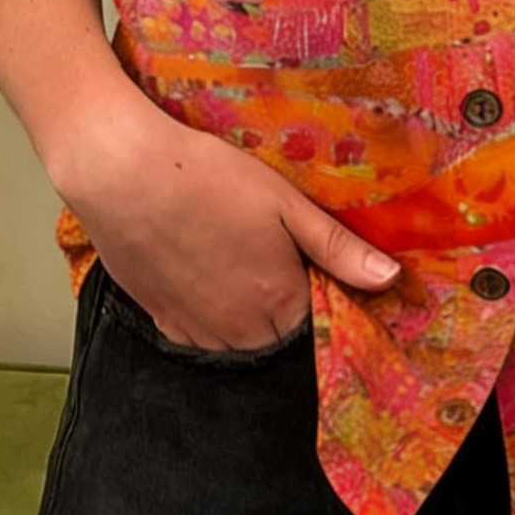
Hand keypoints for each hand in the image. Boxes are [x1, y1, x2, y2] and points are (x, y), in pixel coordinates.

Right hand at [49, 85, 400, 347]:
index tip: (310, 261)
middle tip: (273, 254)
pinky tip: (203, 274)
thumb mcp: (285, 203)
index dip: (318, 291)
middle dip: (284, 306)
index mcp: (278, 300)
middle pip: (278, 335)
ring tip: (236, 260)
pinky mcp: (158, 319)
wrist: (123, 173)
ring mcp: (194, 329)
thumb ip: (338, 247)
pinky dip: (208, 317)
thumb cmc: (208, 178)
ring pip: (237, 341)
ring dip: (247, 316)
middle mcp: (238, 329)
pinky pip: (196, 336)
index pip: (316, 322)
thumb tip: (391, 279)